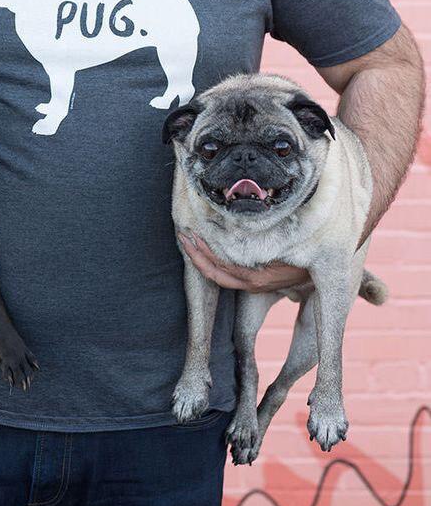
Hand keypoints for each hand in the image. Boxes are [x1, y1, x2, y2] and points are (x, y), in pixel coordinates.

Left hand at [178, 232, 309, 292]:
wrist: (323, 272)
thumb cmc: (304, 252)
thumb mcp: (285, 244)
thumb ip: (263, 237)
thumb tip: (239, 221)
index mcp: (256, 276)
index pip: (220, 265)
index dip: (202, 251)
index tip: (190, 234)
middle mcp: (252, 283)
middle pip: (214, 273)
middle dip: (195, 255)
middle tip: (182, 234)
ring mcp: (254, 284)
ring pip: (220, 277)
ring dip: (202, 259)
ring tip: (189, 240)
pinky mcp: (257, 282)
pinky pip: (229, 275)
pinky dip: (215, 262)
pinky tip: (208, 248)